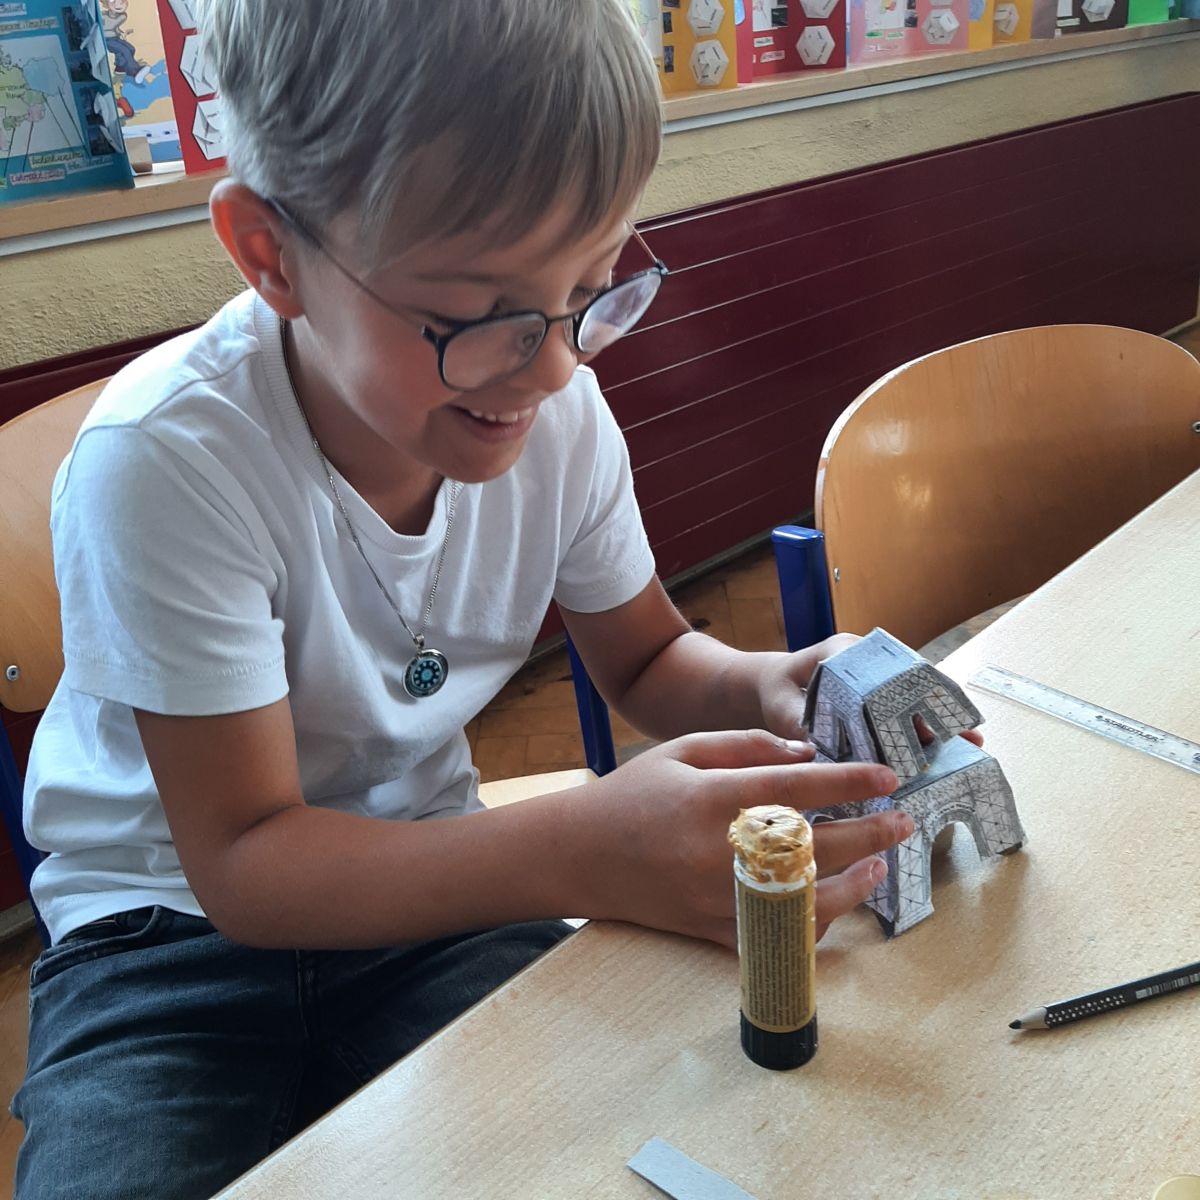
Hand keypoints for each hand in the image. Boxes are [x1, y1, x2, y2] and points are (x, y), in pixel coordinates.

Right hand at [574, 729, 904, 948]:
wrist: (581, 855)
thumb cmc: (633, 795)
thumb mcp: (684, 751)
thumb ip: (747, 747)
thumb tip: (809, 756)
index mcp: (714, 799)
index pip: (798, 789)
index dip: (850, 781)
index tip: (888, 775)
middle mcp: (721, 853)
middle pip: (816, 846)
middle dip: (870, 833)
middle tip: (903, 820)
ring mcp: (720, 900)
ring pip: (808, 902)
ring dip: (855, 884)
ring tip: (880, 864)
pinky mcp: (715, 932)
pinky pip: (780, 938)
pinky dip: (817, 925)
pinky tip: (836, 902)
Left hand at [756, 635, 983, 747]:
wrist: (769, 685)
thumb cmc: (774, 691)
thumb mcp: (780, 707)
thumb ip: (797, 724)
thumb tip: (820, 751)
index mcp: (846, 652)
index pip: (891, 673)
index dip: (918, 698)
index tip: (936, 723)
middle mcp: (869, 659)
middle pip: (913, 683)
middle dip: (943, 712)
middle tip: (971, 738)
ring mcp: (876, 675)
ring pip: (916, 695)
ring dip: (940, 721)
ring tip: (970, 745)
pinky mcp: (877, 694)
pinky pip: (905, 707)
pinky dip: (923, 727)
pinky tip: (943, 751)